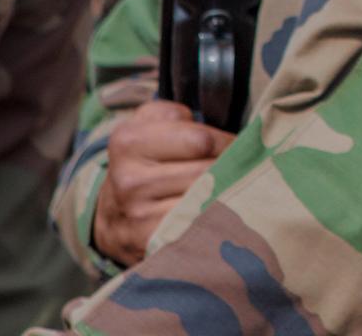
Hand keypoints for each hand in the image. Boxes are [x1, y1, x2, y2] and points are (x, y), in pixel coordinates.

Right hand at [93, 100, 233, 266]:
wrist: (112, 217)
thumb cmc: (144, 160)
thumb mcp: (150, 124)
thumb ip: (178, 114)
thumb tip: (216, 128)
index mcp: (129, 142)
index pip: (201, 140)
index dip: (229, 142)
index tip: (242, 145)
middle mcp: (129, 181)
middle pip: (206, 173)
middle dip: (234, 169)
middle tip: (249, 168)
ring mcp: (138, 218)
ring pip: (206, 201)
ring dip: (230, 195)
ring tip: (240, 189)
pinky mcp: (151, 246)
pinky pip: (199, 228)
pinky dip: (217, 220)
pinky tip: (224, 214)